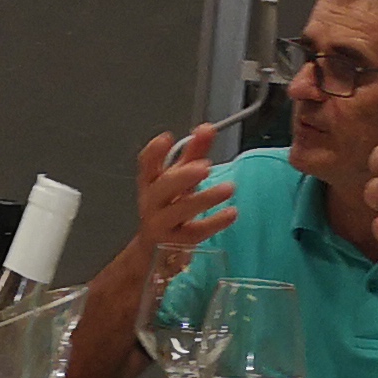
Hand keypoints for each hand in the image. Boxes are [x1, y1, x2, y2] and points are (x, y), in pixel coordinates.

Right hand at [133, 122, 236, 251]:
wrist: (155, 249)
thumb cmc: (169, 206)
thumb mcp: (180, 178)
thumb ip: (194, 152)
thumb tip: (206, 128)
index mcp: (151, 183)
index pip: (146, 165)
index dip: (154, 152)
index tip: (167, 138)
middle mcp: (153, 202)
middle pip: (163, 188)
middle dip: (182, 176)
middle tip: (203, 166)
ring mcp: (162, 224)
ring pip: (180, 210)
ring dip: (205, 198)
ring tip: (229, 188)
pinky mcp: (177, 243)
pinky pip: (196, 232)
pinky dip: (214, 222)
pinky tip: (231, 213)